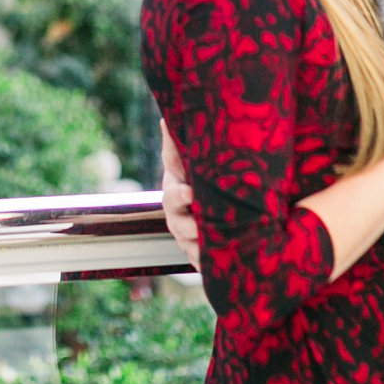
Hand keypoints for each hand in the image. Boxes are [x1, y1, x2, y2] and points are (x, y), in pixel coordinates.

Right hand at [159, 121, 201, 269]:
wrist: (204, 198)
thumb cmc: (195, 173)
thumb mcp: (185, 157)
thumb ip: (175, 140)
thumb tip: (165, 116)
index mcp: (175, 191)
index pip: (172, 194)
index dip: (179, 195)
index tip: (190, 193)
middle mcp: (176, 215)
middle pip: (178, 225)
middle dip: (189, 228)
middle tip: (202, 229)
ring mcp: (185, 236)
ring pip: (189, 247)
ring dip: (199, 251)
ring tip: (213, 251)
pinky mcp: (197, 252)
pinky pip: (200, 263)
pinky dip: (207, 265)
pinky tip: (219, 266)